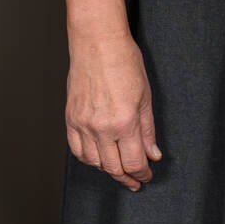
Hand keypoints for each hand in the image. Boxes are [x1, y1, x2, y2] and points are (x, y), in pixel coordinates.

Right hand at [65, 30, 160, 191]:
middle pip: (114, 168)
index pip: (134, 162)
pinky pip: (77, 150)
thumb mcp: (146, 96)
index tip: (146, 176)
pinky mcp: (71, 118)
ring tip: (119, 168)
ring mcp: (83, 124)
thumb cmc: (124, 62)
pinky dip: (89, 159)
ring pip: (94, 163)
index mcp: (124, 122)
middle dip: (128, 178)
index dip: (142, 174)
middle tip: (135, 181)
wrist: (97, 42)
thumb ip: (148, 130)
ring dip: (108, 170)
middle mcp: (101, 127)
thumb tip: (153, 154)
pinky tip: (99, 158)